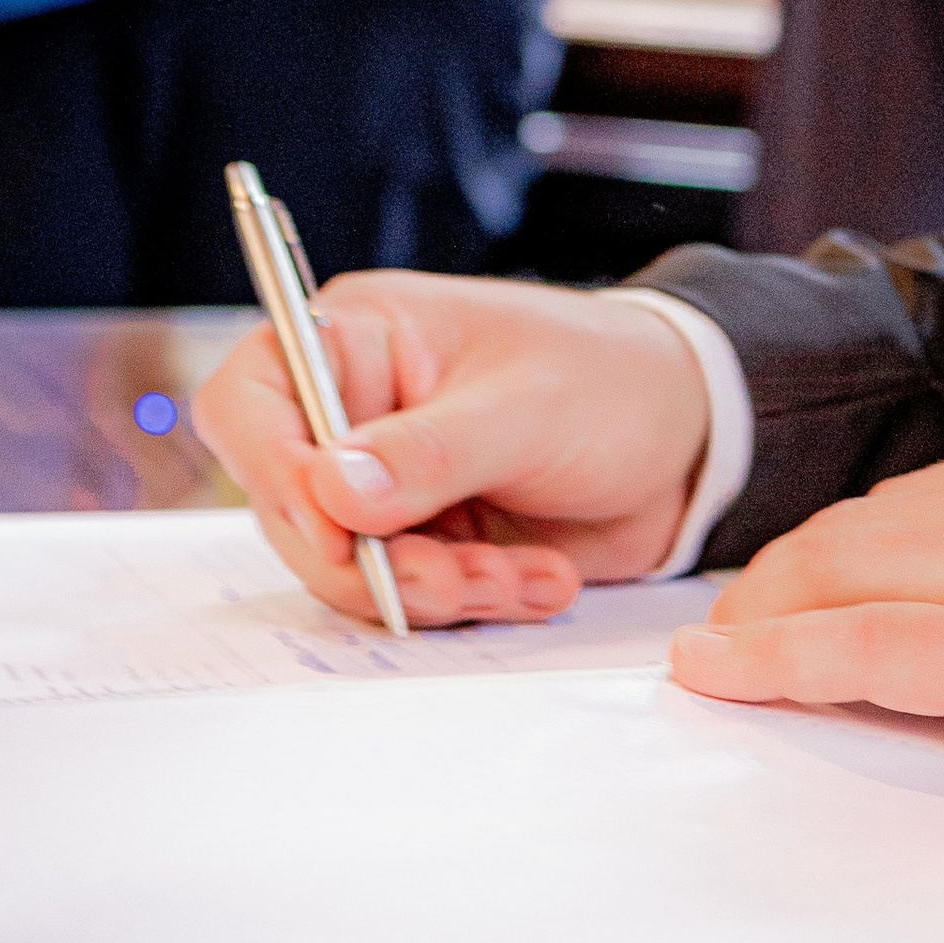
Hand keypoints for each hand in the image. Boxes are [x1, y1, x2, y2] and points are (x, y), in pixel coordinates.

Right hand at [190, 273, 712, 625]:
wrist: (691, 439)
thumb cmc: (611, 379)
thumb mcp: (526, 408)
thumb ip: (430, 452)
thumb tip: (331, 490)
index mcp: (360, 340)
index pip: (252, 399)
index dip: (274, 474)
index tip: (337, 531)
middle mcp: (357, 413)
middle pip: (294, 510)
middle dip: (375, 562)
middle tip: (458, 579)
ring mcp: (388, 485)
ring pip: (350, 568)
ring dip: (434, 591)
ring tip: (519, 577)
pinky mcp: (426, 540)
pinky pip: (411, 598)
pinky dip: (472, 603)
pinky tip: (541, 580)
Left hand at [671, 434, 943, 793]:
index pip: (916, 505)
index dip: (841, 551)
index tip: (799, 586)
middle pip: (860, 531)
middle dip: (781, 580)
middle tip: (731, 630)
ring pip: (847, 575)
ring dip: (764, 617)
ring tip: (716, 657)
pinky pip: (872, 647)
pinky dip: (785, 657)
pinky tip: (729, 672)